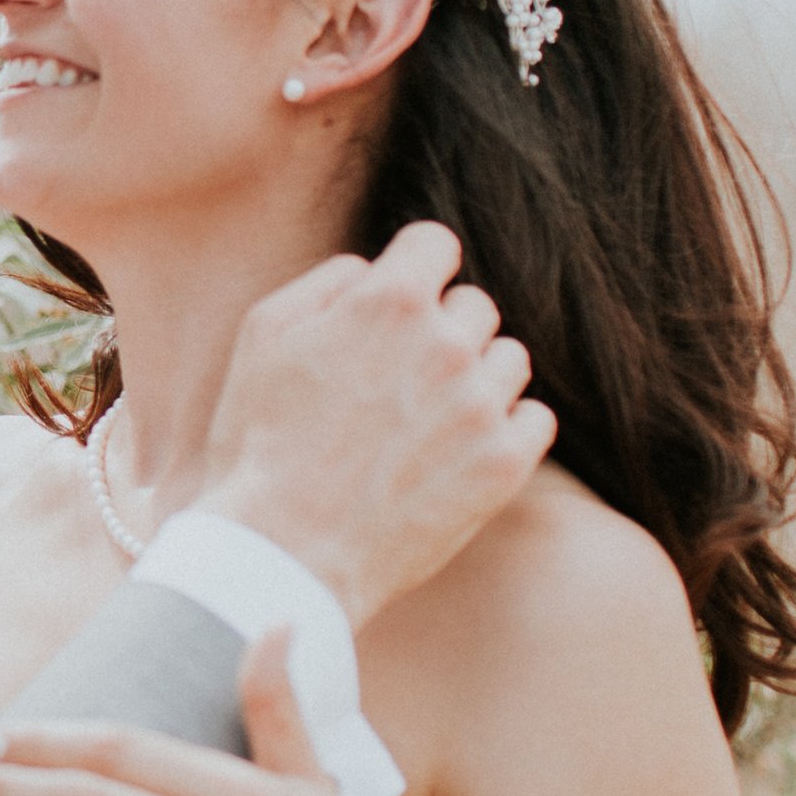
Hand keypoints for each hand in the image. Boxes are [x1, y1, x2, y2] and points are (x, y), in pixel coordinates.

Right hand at [199, 221, 553, 626]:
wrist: (286, 552)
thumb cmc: (260, 444)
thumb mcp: (263, 336)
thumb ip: (326, 282)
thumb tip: (371, 271)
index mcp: (389, 302)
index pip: (436, 243)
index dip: (413, 269)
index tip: (400, 302)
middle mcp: (447, 344)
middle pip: (473, 306)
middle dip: (440, 331)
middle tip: (397, 380)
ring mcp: (481, 406)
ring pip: (509, 359)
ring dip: (476, 378)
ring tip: (427, 421)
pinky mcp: (503, 464)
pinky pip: (535, 418)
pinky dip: (506, 428)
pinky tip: (460, 450)